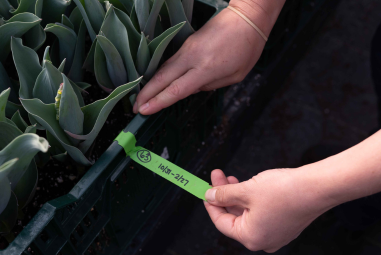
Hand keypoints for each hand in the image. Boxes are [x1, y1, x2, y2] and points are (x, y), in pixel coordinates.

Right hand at [133, 4, 267, 114]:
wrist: (247, 17)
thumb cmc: (247, 49)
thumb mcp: (234, 76)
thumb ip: (211, 85)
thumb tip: (192, 88)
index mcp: (206, 69)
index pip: (176, 90)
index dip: (158, 102)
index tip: (143, 111)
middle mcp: (192, 58)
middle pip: (162, 78)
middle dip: (146, 94)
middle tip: (134, 107)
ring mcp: (187, 48)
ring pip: (163, 68)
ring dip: (150, 84)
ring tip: (141, 98)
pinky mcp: (187, 42)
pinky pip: (170, 61)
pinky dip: (160, 73)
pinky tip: (155, 82)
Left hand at [204, 169, 334, 251]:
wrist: (319, 187)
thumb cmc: (285, 191)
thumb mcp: (246, 190)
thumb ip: (224, 194)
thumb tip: (210, 196)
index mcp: (251, 238)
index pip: (221, 222)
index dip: (211, 204)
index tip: (205, 189)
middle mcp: (263, 240)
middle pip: (234, 217)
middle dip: (225, 196)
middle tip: (217, 177)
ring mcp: (276, 234)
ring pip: (248, 214)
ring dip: (237, 196)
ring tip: (231, 178)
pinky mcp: (285, 224)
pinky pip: (261, 213)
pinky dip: (251, 200)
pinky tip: (248, 185)